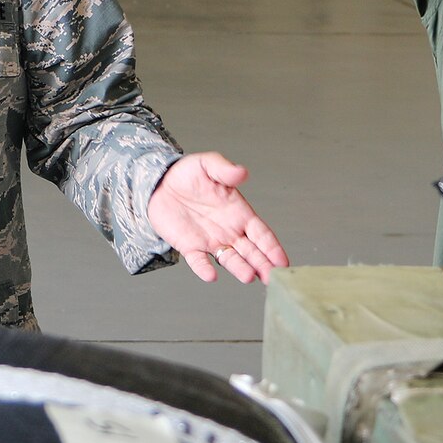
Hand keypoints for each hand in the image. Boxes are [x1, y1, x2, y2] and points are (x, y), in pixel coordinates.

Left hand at [148, 152, 288, 282]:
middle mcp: (229, 231)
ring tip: (248, 277)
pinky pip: (198, 260)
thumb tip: (242, 172)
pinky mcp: (189, 246)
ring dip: (239, 268)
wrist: (159, 183)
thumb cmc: (188, 174)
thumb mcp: (208, 165)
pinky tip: (211, 276)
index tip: (283, 262)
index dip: (273, 248)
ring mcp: (210, 241)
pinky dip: (204, 268)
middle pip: (251, 252)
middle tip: (272, 277)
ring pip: (229, 259)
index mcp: (239, 213)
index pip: (262, 234)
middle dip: (263, 265)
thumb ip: (225, 170)